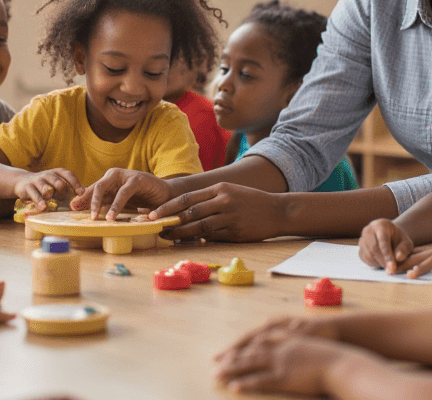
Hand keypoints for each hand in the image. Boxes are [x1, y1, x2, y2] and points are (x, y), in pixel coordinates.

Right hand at [13, 168, 83, 210]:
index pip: (68, 174)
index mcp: (57, 172)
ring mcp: (37, 180)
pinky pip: (34, 195)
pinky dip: (39, 202)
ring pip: (46, 188)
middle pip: (59, 182)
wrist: (22, 181)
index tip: (81, 193)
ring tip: (50, 203)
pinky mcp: (27, 188)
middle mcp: (48, 174)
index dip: (76, 183)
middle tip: (62, 199)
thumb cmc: (45, 185)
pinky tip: (43, 207)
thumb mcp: (56, 183)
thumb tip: (84, 197)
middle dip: (63, 191)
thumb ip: (67, 188)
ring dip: (50, 196)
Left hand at [71, 168, 173, 219]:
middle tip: (79, 212)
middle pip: (96, 187)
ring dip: (98, 203)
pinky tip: (111, 216)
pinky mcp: (137, 179)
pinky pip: (123, 193)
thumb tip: (87, 211)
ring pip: (105, 188)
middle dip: (86, 200)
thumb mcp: (120, 202)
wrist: (165, 194)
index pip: (92, 189)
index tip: (72, 208)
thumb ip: (106, 204)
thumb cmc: (142, 199)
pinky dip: (116, 205)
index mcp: (109, 181)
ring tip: (95, 218)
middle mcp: (114, 175)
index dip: (82, 198)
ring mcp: (125, 175)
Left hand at [151, 183, 285, 241]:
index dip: (168, 207)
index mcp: (220, 189)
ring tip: (167, 238)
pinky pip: (213, 237)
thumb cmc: (252, 201)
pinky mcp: (236, 232)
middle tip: (156, 228)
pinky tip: (189, 243)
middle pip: (190, 212)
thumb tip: (187, 209)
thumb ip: (211, 198)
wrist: (278, 210)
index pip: (188, 198)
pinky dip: (199, 240)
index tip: (153, 214)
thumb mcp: (231, 192)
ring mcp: (230, 217)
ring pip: (199, 227)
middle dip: (170, 221)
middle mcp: (223, 201)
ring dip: (181, 234)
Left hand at [216, 333, 367, 395]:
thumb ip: (297, 345)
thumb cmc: (331, 353)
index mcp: (285, 335)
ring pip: (250, 363)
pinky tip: (234, 388)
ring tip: (216, 375)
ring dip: (231, 369)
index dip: (241, 344)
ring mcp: (281, 360)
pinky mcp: (285, 375)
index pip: (257, 339)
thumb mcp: (310, 343)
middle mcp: (280, 345)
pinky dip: (246, 383)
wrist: (343, 360)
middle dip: (231, 356)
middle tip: (214, 362)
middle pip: (249, 349)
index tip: (228, 350)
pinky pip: (261, 380)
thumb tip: (292, 348)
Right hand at [358, 218, 415, 274]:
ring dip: (379, 263)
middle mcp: (368, 230)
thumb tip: (398, 258)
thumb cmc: (399, 240)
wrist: (390, 237)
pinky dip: (373, 264)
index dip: (388, 256)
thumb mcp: (406, 243)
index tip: (393, 268)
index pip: (383, 241)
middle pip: (373, 248)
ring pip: (368, 255)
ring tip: (389, 264)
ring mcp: (362, 239)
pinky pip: (365, 259)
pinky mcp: (360, 248)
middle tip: (391, 271)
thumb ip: (404, 249)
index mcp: (381, 225)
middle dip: (383, 262)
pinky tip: (381, 262)